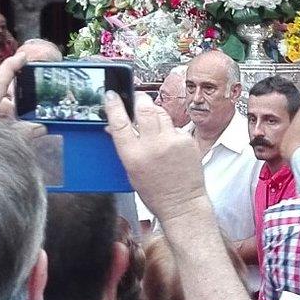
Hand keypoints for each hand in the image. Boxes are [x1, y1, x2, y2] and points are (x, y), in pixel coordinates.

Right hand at [104, 91, 208, 221]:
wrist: (182, 203)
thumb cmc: (154, 191)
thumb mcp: (131, 170)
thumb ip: (124, 146)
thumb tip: (113, 127)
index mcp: (133, 155)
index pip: (119, 122)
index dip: (114, 105)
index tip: (112, 95)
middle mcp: (153, 146)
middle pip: (144, 108)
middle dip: (139, 100)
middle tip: (138, 101)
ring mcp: (172, 142)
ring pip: (160, 112)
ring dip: (154, 113)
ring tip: (154, 125)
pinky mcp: (187, 141)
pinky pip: (174, 125)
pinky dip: (169, 129)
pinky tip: (169, 141)